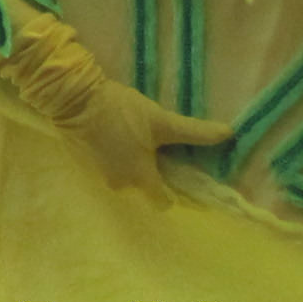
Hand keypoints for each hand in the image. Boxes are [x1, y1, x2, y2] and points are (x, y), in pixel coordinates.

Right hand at [0, 0, 230, 192]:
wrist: (71, 98)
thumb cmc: (120, 112)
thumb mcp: (161, 120)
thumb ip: (195, 132)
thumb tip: (231, 134)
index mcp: (140, 179)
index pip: (163, 203)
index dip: (172, 192)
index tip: (175, 172)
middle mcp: (119, 185)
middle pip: (141, 187)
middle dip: (147, 171)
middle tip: (153, 146)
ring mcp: (96, 175)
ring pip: (121, 176)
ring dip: (126, 162)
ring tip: (129, 137)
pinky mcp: (80, 163)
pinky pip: (103, 166)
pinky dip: (108, 155)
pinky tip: (109, 134)